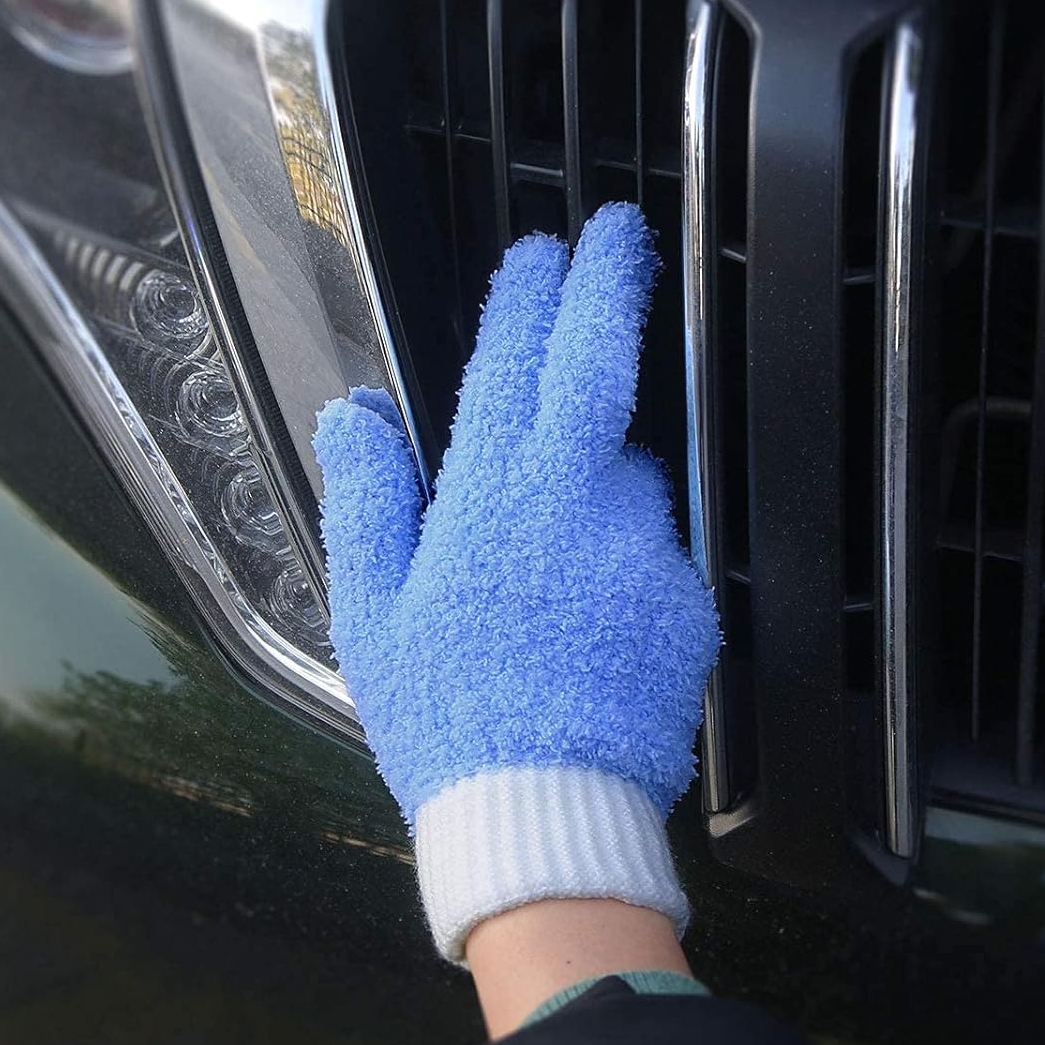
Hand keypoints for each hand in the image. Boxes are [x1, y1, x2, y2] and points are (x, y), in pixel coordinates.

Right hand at [313, 203, 718, 959]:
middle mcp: (579, 498)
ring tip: (558, 549)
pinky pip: (658, 547)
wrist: (544, 809)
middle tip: (618, 236)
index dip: (526, 294)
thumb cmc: (444, 712)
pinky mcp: (688, 596)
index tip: (539, 250)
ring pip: (634, 469)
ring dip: (606, 469)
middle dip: (608, 283)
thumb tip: (357, 412)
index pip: (513, 359)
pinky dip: (629, 553)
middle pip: (602, 360)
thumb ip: (368, 495)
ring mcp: (645, 543)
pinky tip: (594, 610)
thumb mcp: (373, 608)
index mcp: (493, 494)